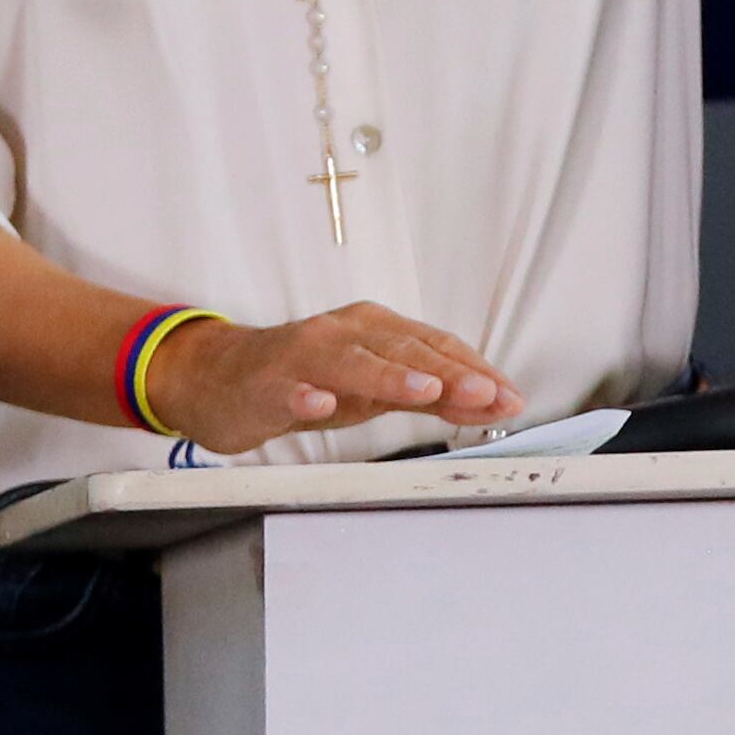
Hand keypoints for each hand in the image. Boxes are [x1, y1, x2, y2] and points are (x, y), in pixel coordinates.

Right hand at [145, 301, 524, 454]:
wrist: (224, 378)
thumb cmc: (308, 379)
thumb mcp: (373, 389)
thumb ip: (428, 395)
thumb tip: (489, 401)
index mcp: (376, 330)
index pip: (436, 346)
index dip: (475, 370)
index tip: (510, 396)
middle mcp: (346, 333)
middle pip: (404, 349)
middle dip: (449, 372)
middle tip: (486, 393)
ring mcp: (305, 354)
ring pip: (352, 361)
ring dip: (389, 374)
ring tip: (424, 388)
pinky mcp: (268, 381)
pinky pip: (289, 388)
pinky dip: (307, 395)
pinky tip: (321, 404)